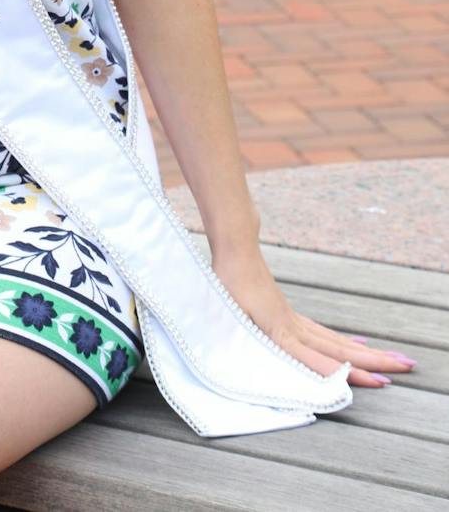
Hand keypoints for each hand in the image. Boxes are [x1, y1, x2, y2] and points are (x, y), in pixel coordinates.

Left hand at [211, 246, 416, 388]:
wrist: (236, 250)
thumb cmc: (226, 284)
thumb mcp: (230, 315)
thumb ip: (241, 338)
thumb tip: (241, 359)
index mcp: (280, 332)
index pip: (319, 360)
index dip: (347, 374)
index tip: (377, 382)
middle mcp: (294, 328)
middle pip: (340, 349)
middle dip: (374, 361)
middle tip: (406, 366)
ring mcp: (294, 320)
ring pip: (336, 341)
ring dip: (366, 353)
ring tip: (393, 359)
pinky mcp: (289, 314)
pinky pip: (322, 333)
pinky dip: (344, 342)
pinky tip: (357, 344)